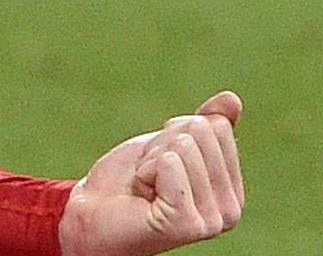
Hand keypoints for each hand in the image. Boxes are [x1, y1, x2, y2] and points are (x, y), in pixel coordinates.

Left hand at [60, 92, 244, 255]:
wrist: (89, 212)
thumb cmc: (128, 181)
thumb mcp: (167, 144)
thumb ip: (204, 125)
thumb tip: (232, 99)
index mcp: (232, 191)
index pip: (216, 126)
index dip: (176, 134)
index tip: (161, 164)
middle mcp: (230, 211)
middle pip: (200, 131)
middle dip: (162, 145)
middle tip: (149, 177)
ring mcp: (211, 221)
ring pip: (184, 145)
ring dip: (151, 159)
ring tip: (144, 187)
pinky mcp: (186, 224)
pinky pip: (169, 163)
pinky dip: (145, 169)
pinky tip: (142, 195)